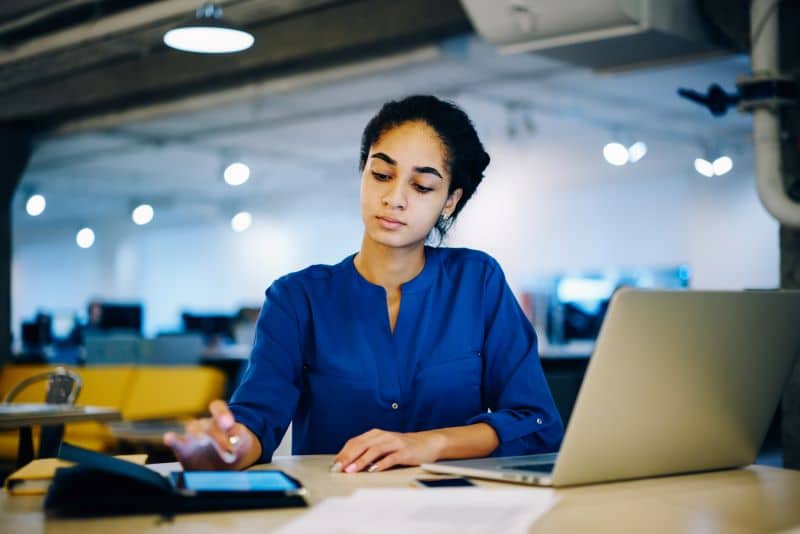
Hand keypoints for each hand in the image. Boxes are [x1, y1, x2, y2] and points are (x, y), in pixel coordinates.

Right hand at [163, 400, 260, 469]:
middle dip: (217, 436)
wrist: (226, 469)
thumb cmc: (237, 452)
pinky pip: (175, 442)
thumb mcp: (245, 443)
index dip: (221, 413)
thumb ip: (241, 436)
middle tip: (227, 452)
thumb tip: (236, 433)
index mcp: (222, 421)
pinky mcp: (182, 449)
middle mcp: (206, 425)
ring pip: (192, 428)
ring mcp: (193, 436)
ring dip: (198, 434)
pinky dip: (172, 439)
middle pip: (207, 424)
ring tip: (203, 441)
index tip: (228, 422)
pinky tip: (170, 438)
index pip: (218, 407)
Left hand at [331, 428, 445, 472]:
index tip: (334, 465)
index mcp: (376, 434)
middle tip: (338, 468)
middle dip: (348, 457)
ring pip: (374, 450)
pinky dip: (381, 464)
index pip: (355, 442)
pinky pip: (391, 458)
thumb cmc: (403, 447)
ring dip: (361, 461)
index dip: (343, 453)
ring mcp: (395, 443)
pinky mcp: (405, 451)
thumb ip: (369, 452)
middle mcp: (384, 436)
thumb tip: (349, 464)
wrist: (428, 443)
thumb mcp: (384, 446)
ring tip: (351, 470)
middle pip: (362, 445)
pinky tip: (373, 470)